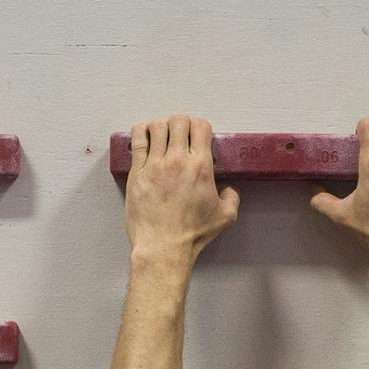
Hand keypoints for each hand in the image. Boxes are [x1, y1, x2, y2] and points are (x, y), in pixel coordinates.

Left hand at [125, 114, 238, 266]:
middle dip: (181, 124)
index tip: (198, 136)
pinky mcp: (137, 173)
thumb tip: (228, 188)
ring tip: (161, 137)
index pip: (200, 126)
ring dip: (161, 127)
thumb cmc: (191, 234)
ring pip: (157, 126)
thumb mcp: (225, 217)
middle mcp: (178, 161)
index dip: (200, 127)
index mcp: (201, 167)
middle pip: (178, 121)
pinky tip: (144, 137)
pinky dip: (141, 132)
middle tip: (180, 136)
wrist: (163, 247)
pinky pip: (137, 140)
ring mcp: (155, 165)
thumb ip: (232, 197)